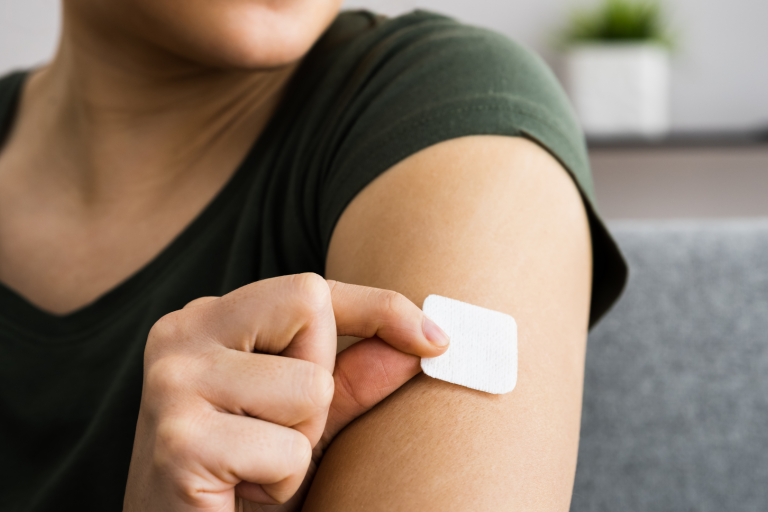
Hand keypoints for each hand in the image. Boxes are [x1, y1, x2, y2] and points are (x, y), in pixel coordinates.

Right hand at [123, 273, 448, 511]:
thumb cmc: (244, 472)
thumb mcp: (305, 416)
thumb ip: (356, 376)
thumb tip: (429, 340)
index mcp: (208, 319)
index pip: (309, 288)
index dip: (380, 307)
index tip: (435, 338)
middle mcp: (182, 333)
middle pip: (311, 305)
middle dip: (322, 380)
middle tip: (280, 430)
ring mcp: (174, 382)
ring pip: (310, 386)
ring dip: (302, 443)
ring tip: (258, 465)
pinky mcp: (181, 440)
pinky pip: (289, 451)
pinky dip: (284, 484)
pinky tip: (241, 492)